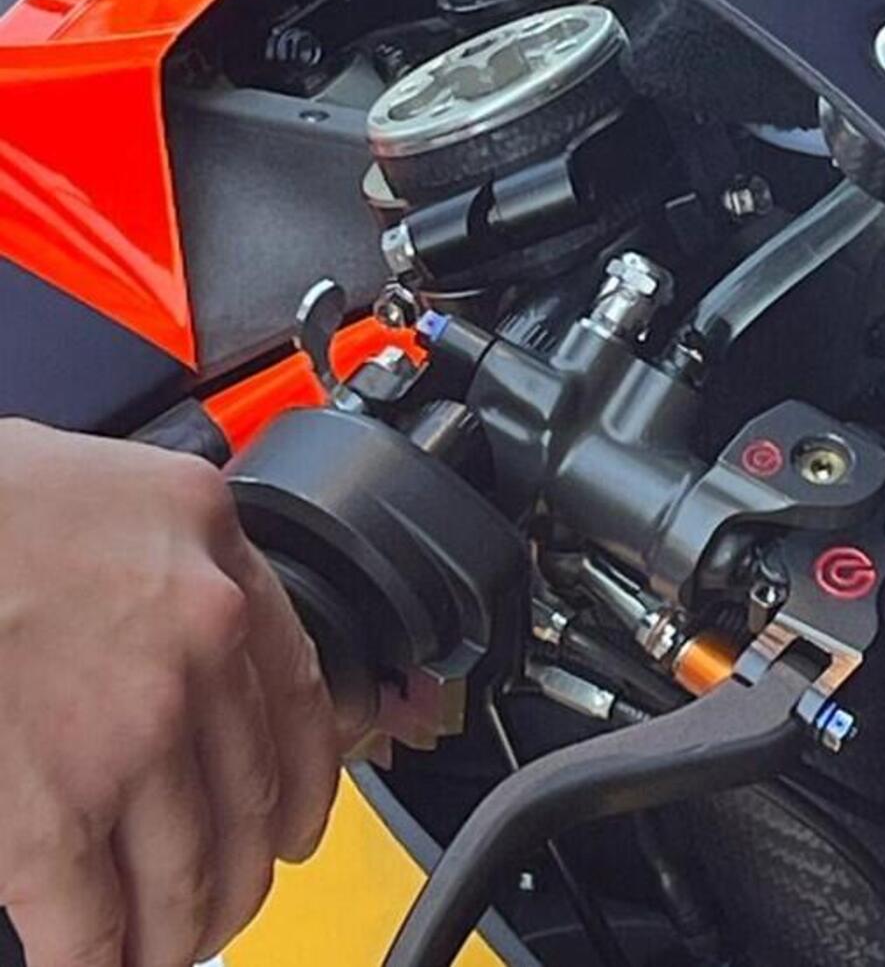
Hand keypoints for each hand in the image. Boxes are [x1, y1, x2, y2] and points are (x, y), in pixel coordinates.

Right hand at [0, 419, 340, 966]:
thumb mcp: (121, 490)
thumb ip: (175, 558)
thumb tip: (194, 630)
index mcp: (215, 547)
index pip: (301, 688)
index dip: (308, 777)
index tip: (300, 815)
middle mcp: (200, 634)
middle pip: (254, 795)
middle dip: (243, 871)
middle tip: (230, 898)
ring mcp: (133, 724)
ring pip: (190, 871)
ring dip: (181, 931)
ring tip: (164, 948)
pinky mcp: (51, 807)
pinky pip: (95, 920)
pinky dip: (101, 962)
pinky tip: (98, 965)